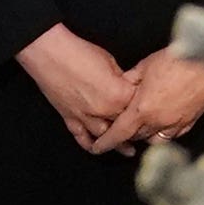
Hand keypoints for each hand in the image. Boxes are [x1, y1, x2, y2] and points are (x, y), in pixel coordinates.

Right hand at [16, 25, 134, 151]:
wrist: (51, 54)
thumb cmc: (81, 54)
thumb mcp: (112, 63)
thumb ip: (123, 80)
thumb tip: (129, 88)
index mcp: (118, 95)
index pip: (138, 107)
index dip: (145, 108)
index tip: (152, 111)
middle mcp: (103, 110)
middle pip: (124, 125)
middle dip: (134, 129)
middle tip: (145, 133)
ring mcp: (84, 116)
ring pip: (104, 137)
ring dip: (116, 144)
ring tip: (128, 150)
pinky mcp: (68, 118)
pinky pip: (81, 136)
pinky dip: (89, 143)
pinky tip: (98, 149)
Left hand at [92, 46, 203, 153]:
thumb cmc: (177, 59)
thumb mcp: (145, 66)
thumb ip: (130, 80)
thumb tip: (121, 87)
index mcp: (142, 109)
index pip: (118, 133)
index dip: (106, 142)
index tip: (98, 148)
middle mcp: (158, 121)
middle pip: (137, 137)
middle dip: (127, 135)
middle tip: (122, 129)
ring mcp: (177, 122)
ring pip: (156, 139)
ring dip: (147, 135)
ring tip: (144, 127)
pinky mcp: (192, 119)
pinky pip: (175, 134)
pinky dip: (167, 132)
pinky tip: (165, 124)